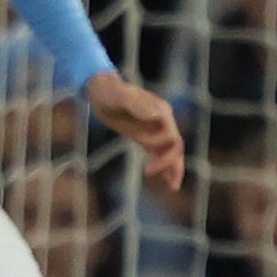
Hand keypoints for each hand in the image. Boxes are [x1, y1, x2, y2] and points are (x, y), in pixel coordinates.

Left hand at [84, 70, 186, 194]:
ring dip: (174, 168)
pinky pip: (159, 151)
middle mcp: (162, 120)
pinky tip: (164, 179)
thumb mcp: (121, 97)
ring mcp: (154, 127)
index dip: (165, 157)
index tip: (148, 170)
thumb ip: (138, 104)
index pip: (172, 139)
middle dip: (170, 165)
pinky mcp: (145, 134)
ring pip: (171, 151)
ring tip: (172, 187)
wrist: (101, 89)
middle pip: (176, 146)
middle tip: (151, 176)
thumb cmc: (110, 91)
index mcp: (162, 112)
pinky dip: (164, 165)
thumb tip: (157, 116)